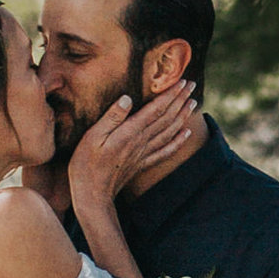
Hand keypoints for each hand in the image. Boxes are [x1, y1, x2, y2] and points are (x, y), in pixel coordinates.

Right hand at [66, 82, 201, 222]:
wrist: (92, 196)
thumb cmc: (85, 165)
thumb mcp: (92, 137)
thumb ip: (111, 117)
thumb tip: (127, 98)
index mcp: (130, 132)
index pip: (156, 109)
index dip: (170, 94)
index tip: (182, 81)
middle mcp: (141, 142)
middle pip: (166, 118)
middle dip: (180, 100)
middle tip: (191, 85)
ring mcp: (143, 154)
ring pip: (169, 132)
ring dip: (182, 116)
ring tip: (193, 103)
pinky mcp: (142, 164)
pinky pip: (165, 151)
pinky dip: (178, 142)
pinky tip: (186, 134)